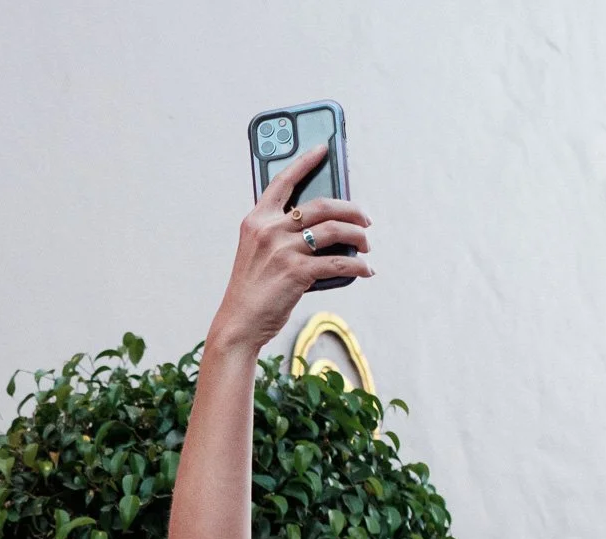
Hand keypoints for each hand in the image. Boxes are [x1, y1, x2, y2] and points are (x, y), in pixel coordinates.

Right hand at [206, 142, 371, 355]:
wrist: (238, 323)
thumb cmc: (252, 289)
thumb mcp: (257, 253)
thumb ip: (281, 234)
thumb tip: (326, 227)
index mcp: (256, 220)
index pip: (282, 181)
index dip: (305, 161)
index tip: (324, 148)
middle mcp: (269, 230)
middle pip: (322, 205)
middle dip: (351, 209)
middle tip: (365, 218)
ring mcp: (282, 250)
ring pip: (334, 230)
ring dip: (359, 236)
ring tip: (366, 244)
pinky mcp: (297, 272)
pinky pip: (338, 262)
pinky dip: (357, 266)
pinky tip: (365, 270)